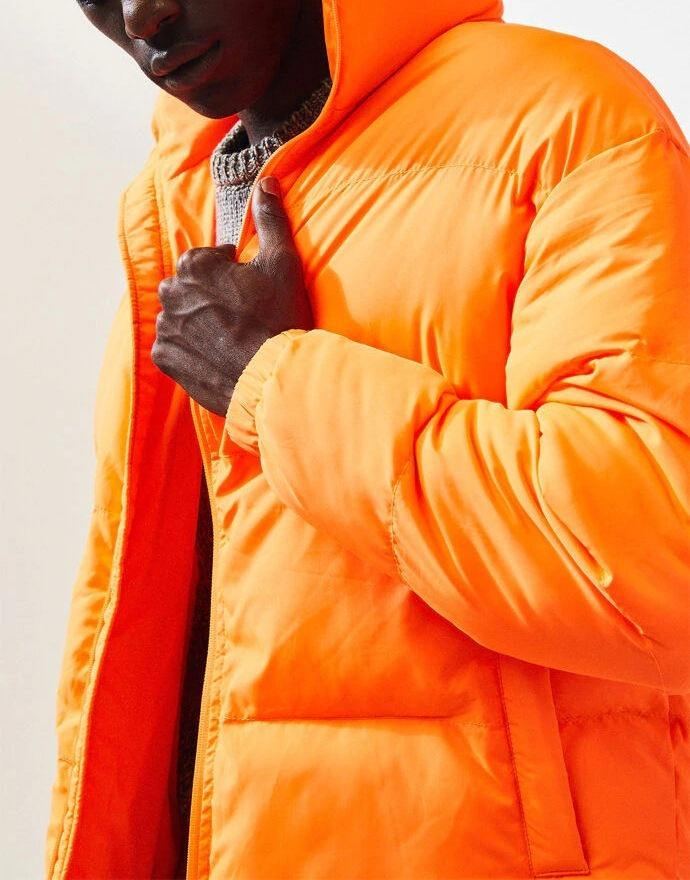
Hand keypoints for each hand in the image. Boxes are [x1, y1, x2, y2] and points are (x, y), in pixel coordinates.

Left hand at [151, 177, 312, 416]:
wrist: (270, 376)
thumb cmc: (278, 318)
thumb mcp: (282, 263)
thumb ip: (270, 219)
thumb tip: (265, 182)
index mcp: (194, 264)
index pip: (207, 260)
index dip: (231, 273)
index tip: (248, 289)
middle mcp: (171, 292)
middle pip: (189, 287)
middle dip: (209, 296)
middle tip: (240, 314)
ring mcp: (166, 326)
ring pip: (179, 316)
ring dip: (197, 322)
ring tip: (229, 337)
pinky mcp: (164, 358)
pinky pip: (171, 347)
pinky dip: (188, 349)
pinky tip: (215, 354)